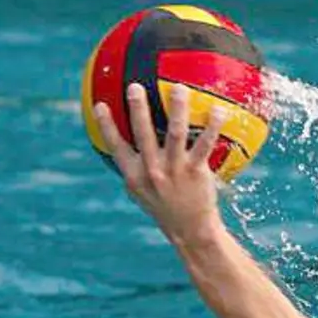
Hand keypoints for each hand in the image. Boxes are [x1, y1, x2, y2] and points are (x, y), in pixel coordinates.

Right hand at [94, 83, 225, 239]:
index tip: (100, 104)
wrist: (190, 230)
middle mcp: (152, 170)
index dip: (106, 125)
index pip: (115, 146)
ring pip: (175, 133)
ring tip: (178, 88)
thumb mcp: (141, 192)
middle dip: (138, 109)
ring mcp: (174, 170)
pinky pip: (205, 144)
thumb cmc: (165, 208)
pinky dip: (212, 126)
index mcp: (134, 175)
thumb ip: (134, 169)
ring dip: (177, 108)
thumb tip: (125, 146)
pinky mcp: (196, 171)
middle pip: (143, 134)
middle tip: (135, 87)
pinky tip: (218, 109)